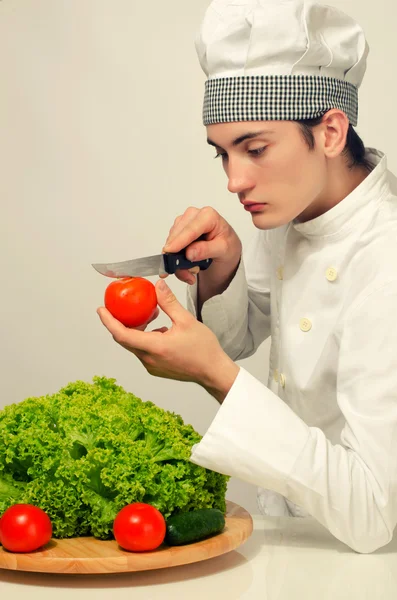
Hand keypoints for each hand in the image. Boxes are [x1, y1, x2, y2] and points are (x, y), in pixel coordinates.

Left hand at [97, 279, 239, 401]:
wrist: (213, 371)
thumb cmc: (203, 350)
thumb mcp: (186, 321)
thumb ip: (169, 303)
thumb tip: (158, 286)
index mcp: (155, 347)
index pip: (122, 334)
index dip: (108, 321)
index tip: (101, 310)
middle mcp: (149, 359)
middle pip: (125, 339)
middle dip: (122, 321)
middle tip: (123, 307)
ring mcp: (152, 366)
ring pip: (135, 345)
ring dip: (138, 329)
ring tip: (152, 314)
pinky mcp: (156, 368)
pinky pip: (143, 351)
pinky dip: (145, 338)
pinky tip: (159, 329)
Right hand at [162, 206, 241, 285]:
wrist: (226, 250)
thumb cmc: (227, 246)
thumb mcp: (224, 250)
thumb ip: (206, 250)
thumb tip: (189, 252)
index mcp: (208, 215)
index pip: (190, 229)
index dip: (179, 241)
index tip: (170, 252)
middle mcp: (194, 215)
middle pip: (177, 234)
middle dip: (177, 255)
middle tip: (186, 273)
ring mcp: (184, 222)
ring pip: (171, 241)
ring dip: (177, 260)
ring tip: (190, 271)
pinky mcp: (178, 231)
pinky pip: (170, 246)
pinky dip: (176, 260)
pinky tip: (186, 266)